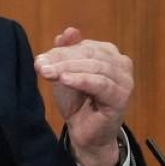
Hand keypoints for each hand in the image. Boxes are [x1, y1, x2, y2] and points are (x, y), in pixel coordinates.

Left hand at [34, 27, 133, 165]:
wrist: (85, 134)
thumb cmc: (77, 102)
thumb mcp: (66, 73)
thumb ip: (66, 51)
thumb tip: (68, 31)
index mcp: (109, 53)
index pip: (83, 46)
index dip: (60, 51)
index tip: (39, 60)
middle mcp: (121, 63)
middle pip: (89, 54)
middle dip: (62, 59)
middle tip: (40, 65)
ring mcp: (125, 80)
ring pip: (94, 67)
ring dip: (68, 69)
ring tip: (48, 73)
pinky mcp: (121, 97)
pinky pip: (101, 84)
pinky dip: (81, 80)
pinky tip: (65, 80)